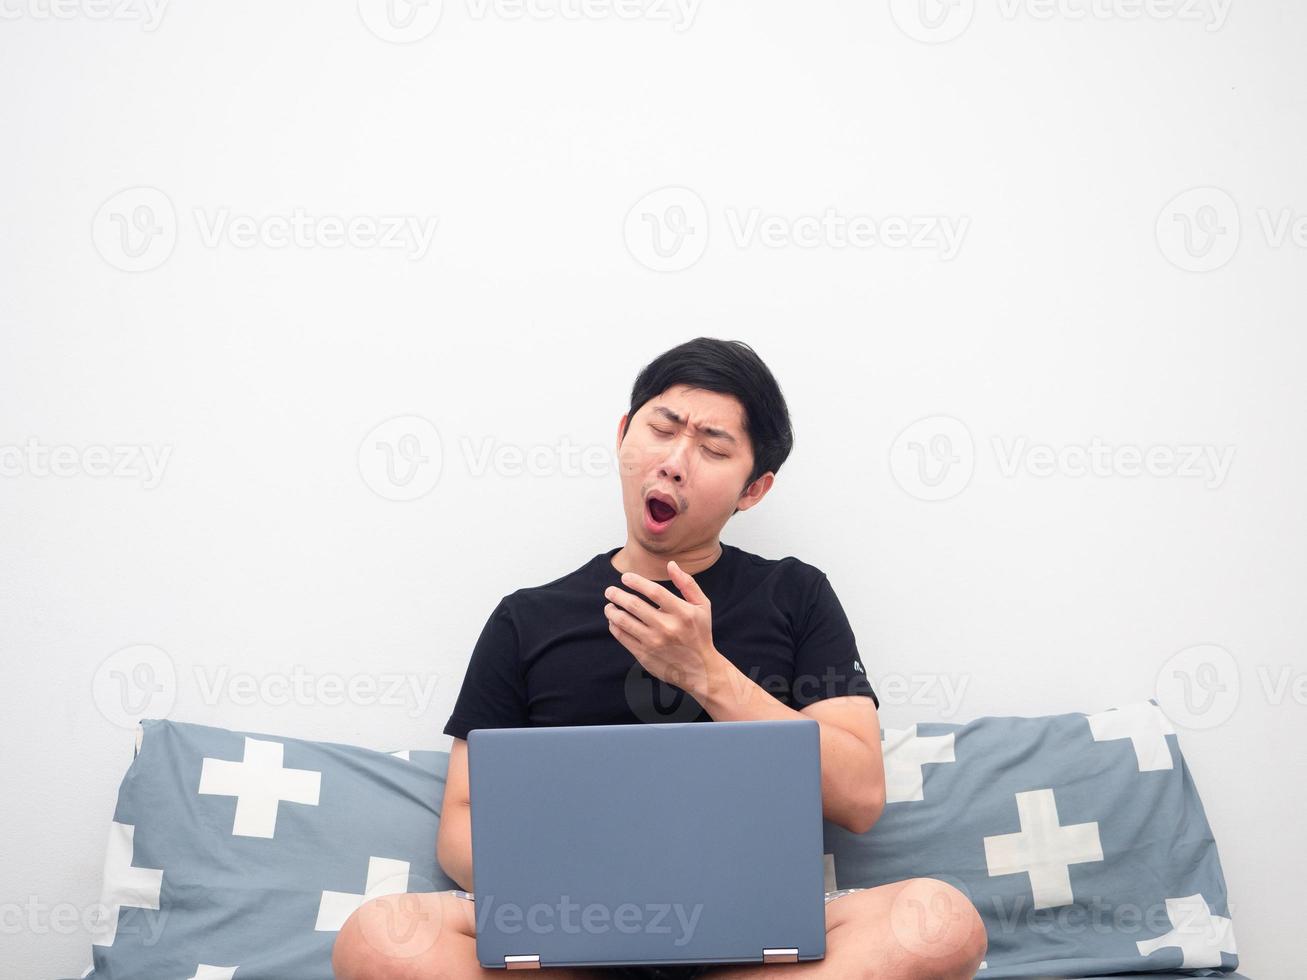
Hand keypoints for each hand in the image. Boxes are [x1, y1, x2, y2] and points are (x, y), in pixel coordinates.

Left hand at [603, 561, 720, 701]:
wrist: (700, 669)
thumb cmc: (699, 633)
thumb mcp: (702, 606)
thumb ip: (687, 584)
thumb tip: (671, 564)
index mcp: (682, 613)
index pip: (654, 591)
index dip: (636, 581)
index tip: (625, 577)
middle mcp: (667, 627)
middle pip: (634, 605)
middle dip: (617, 594)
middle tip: (609, 591)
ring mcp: (654, 642)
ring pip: (624, 621)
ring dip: (612, 610)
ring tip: (609, 606)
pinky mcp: (645, 655)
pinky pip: (622, 637)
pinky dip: (614, 626)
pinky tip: (614, 621)